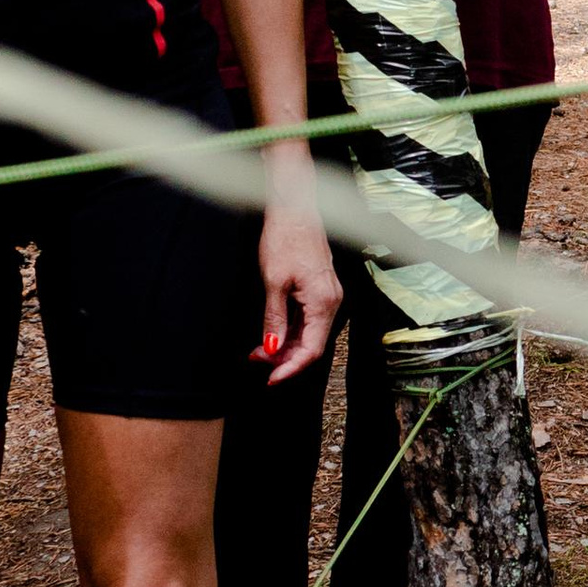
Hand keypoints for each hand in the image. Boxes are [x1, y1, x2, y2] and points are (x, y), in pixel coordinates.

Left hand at [252, 203, 339, 384]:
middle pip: (312, 344)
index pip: (312, 350)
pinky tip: (273, 333)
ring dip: (286, 345)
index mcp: (323, 302)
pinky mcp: (320, 289)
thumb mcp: (274, 282)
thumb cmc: (285, 238)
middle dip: (284, 358)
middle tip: (256, 360)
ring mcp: (328, 295)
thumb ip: (275, 319)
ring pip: (310, 333)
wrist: (295, 208)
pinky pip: (309, 319)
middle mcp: (331, 301)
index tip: (270, 378)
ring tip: (259, 349)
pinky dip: (291, 330)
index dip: (291, 368)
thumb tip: (271, 349)